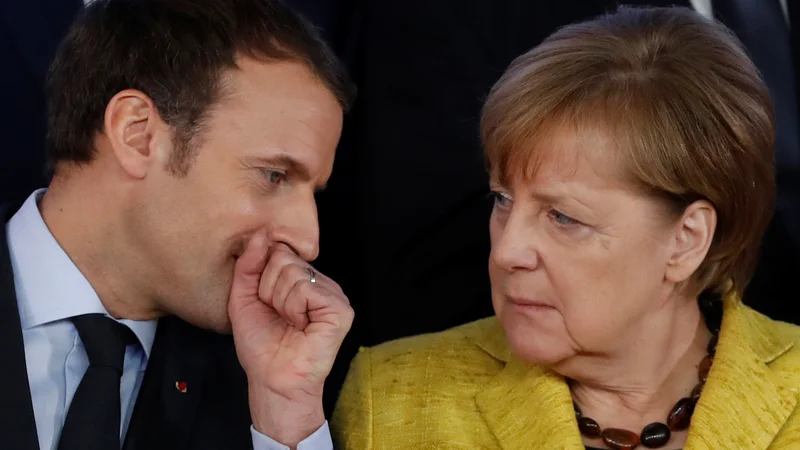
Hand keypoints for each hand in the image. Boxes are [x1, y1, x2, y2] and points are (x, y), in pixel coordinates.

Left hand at [228, 234, 353, 446]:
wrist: (272, 380)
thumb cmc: (261, 345)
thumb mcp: (243, 298)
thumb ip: (248, 265)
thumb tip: (260, 235)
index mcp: (302, 279)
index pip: (278, 252)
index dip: (263, 278)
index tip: (265, 303)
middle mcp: (321, 283)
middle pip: (284, 259)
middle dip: (269, 290)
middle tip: (278, 315)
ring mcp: (334, 295)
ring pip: (294, 273)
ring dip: (280, 303)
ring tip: (289, 323)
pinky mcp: (341, 310)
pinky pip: (306, 290)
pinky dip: (294, 309)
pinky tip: (301, 326)